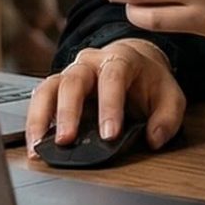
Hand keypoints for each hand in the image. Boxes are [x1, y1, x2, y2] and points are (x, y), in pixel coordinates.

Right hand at [26, 39, 185, 152]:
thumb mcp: (170, 97)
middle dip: (68, 112)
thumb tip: (154, 138)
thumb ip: (167, 118)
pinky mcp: (57, 87)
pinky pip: (40, 99)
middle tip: (66, 140)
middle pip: (74, 80)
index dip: (110, 106)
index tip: (109, 134)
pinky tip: (34, 143)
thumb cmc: (150, 82)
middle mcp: (91, 62)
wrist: (135, 63)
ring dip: (41, 117)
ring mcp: (70, 73)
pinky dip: (35, 121)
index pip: (113, 77)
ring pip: (49, 88)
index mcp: (121, 59)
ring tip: (39, 146)